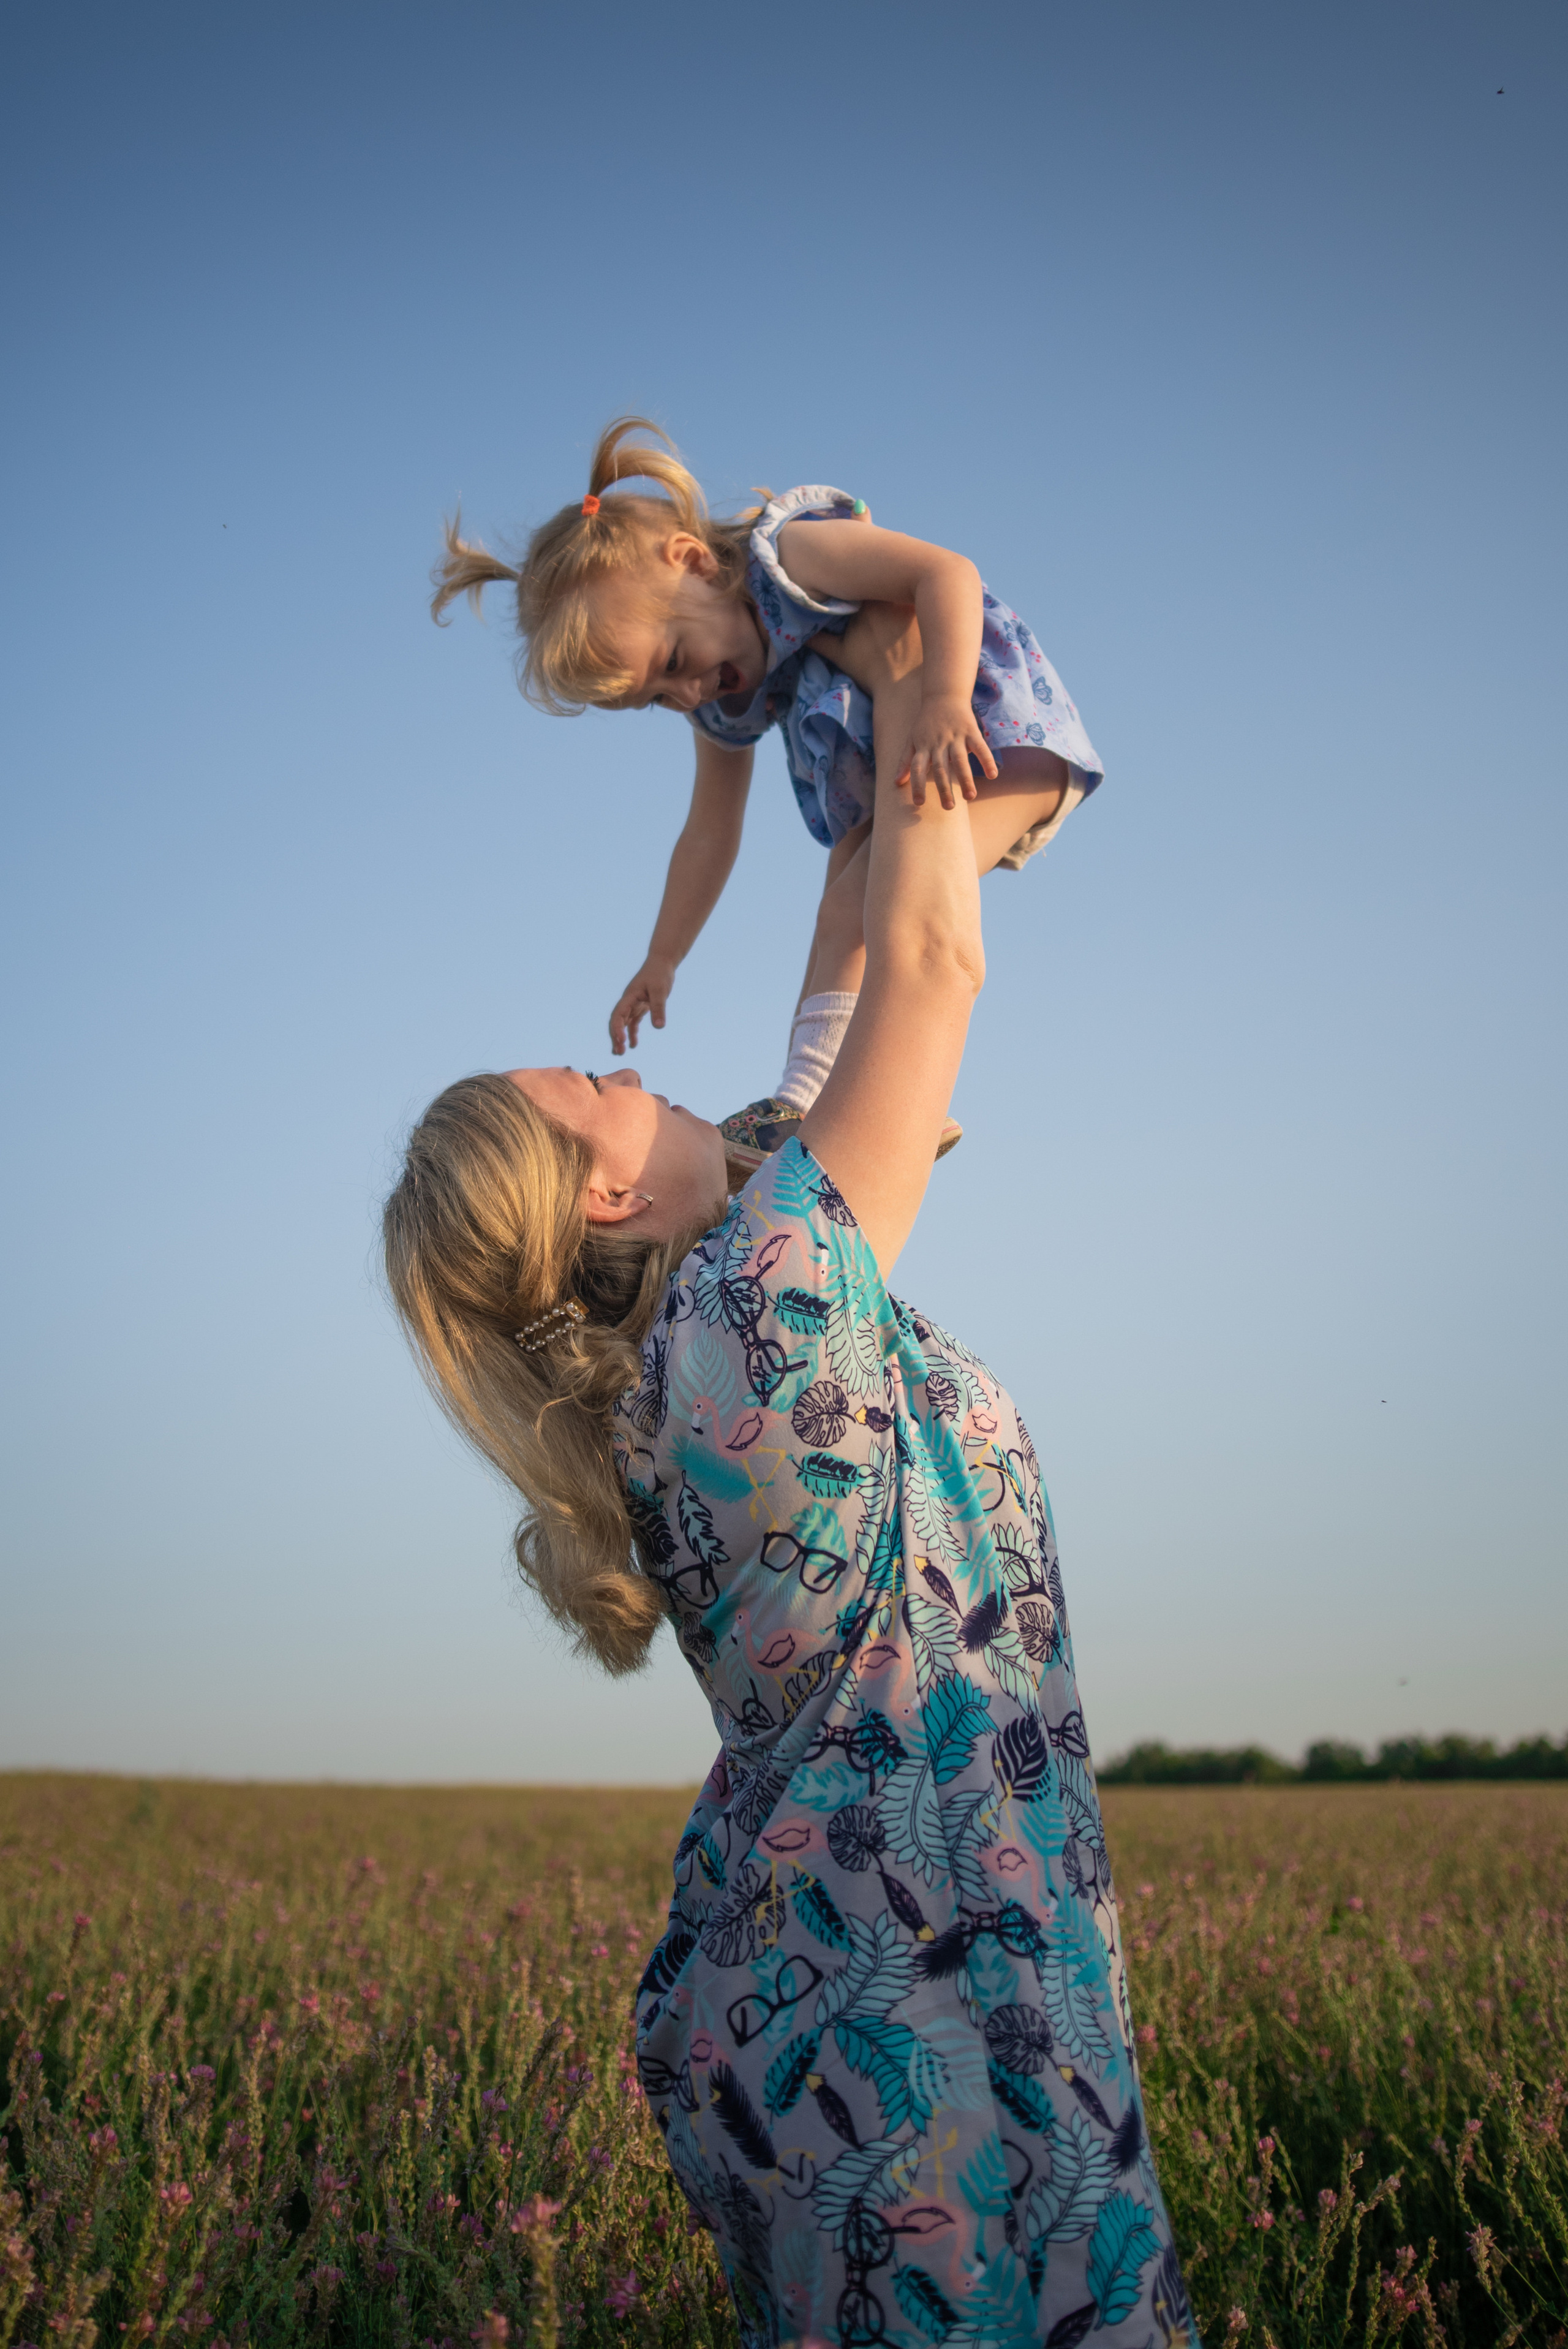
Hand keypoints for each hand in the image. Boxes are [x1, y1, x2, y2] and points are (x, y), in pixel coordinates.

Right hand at [609, 957, 675, 1053]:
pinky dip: (632, 1033)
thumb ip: (659, 1008)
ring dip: (621, 1037)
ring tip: (620, 1053)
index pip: (619, 1015)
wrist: (662, 963)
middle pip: (617, 1021)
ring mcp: (634, 1004)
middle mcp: (628, 1001)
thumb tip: (659, 1027)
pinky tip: (633, 1045)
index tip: (621, 1041)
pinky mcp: (641, 1006)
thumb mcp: (660, 991)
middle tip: (618, 1052)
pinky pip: (633, 1022)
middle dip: (616, 1037)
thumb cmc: (660, 974)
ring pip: (623, 1023)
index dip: (618, 1029)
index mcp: (629, 996)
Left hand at [898, 693, 998, 807]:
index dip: (917, 785)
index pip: (917, 768)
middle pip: (940, 768)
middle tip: (948, 808)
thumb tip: (896, 782)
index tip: (919, 803)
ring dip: (965, 779)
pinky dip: (986, 760)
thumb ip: (905, 761)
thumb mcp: (912, 739)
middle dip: (944, 788)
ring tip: (970, 797)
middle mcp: (939, 743)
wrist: (943, 695)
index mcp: (923, 746)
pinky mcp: (971, 731)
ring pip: (960, 760)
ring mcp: (955, 737)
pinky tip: (992, 775)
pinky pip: (980, 747)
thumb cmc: (926, 722)